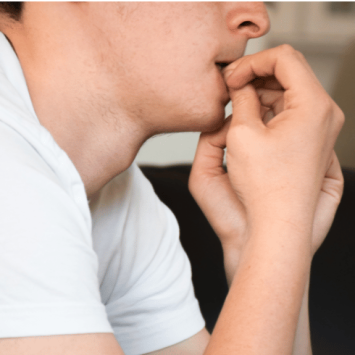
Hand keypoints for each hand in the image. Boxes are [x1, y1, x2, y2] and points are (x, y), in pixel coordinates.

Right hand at [189, 45, 343, 279]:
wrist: (280, 227)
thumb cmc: (264, 188)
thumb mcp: (243, 134)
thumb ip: (242, 98)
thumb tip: (239, 82)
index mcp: (313, 105)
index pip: (283, 58)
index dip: (252, 61)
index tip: (231, 76)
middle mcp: (325, 114)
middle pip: (289, 74)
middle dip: (256, 76)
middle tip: (231, 88)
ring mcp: (321, 130)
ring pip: (289, 95)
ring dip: (261, 95)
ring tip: (237, 107)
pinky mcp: (313, 143)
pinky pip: (291, 114)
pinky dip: (270, 112)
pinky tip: (250, 122)